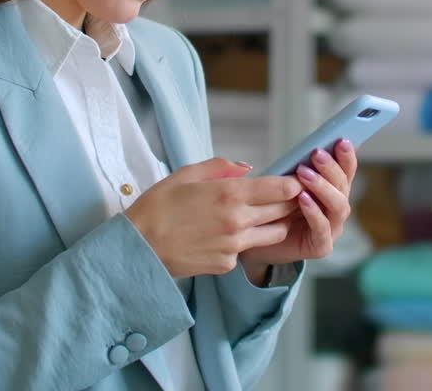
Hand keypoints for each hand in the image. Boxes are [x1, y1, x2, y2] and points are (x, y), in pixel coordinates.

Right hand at [124, 157, 301, 278]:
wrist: (138, 248)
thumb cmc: (157, 207)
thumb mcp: (185, 175)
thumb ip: (220, 167)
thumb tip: (247, 168)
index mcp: (229, 193)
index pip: (281, 189)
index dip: (293, 184)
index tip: (294, 180)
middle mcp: (238, 220)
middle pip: (284, 211)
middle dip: (289, 203)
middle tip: (285, 196)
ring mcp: (234, 245)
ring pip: (275, 234)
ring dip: (275, 223)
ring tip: (262, 216)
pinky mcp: (227, 264)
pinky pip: (248, 250)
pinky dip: (247, 241)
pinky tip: (230, 234)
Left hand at [239, 138, 358, 267]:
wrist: (257, 241)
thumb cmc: (273, 208)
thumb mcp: (285, 182)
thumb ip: (300, 167)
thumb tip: (311, 145)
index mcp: (333, 190)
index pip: (346, 170)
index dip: (347, 155)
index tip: (340, 140)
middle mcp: (336, 208)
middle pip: (343, 186)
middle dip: (331, 168)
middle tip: (316, 153)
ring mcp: (332, 228)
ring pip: (338, 206)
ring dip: (323, 187)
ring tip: (305, 174)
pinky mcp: (322, 246)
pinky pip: (322, 227)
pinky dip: (314, 212)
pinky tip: (302, 199)